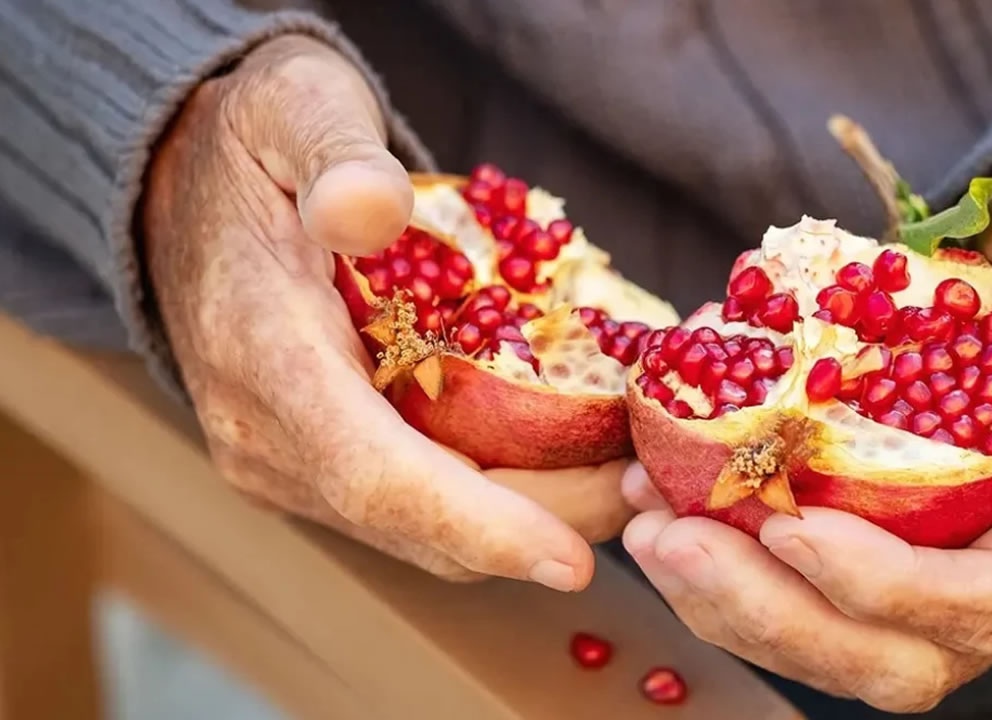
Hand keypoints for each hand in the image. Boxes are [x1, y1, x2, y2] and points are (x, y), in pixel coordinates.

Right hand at [142, 35, 631, 589]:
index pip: (375, 473)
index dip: (478, 523)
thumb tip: (373, 209)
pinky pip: (417, 504)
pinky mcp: (315, 464)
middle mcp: (269, 437)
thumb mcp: (293, 109)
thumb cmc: (257, 146)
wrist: (187, 192)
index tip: (571, 560)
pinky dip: (498, 496)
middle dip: (544, 521)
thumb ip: (335, 153)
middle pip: (420, 521)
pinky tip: (568, 453)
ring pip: (424, 529)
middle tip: (654, 486)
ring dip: (532, 515)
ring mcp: (288, 461)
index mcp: (263, 356)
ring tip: (629, 472)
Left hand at [619, 139, 991, 710]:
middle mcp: (989, 564)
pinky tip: (654, 491)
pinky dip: (712, 549)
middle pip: (883, 653)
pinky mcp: (862, 519)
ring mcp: (918, 551)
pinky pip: (781, 573)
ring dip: (721, 595)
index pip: (972, 602)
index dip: (880, 588)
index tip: (792, 529)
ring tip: (648, 524)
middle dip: (772, 614)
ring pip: (817, 629)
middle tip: (677, 544)